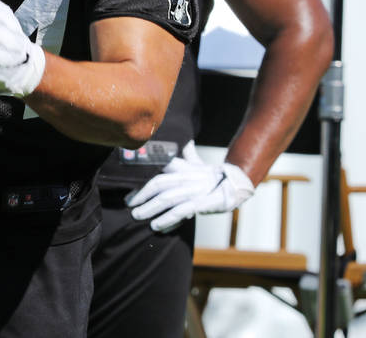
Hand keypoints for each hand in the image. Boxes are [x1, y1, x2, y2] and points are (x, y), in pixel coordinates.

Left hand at [126, 141, 254, 231]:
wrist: (237, 185)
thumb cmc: (213, 175)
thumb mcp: (198, 163)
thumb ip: (187, 154)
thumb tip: (184, 141)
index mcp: (183, 167)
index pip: (159, 166)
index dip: (142, 174)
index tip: (128, 184)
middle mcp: (186, 177)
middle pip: (158, 183)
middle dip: (141, 194)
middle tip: (129, 204)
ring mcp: (193, 190)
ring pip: (166, 199)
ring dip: (149, 208)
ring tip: (137, 216)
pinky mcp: (201, 204)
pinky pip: (180, 212)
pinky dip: (167, 219)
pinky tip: (156, 226)